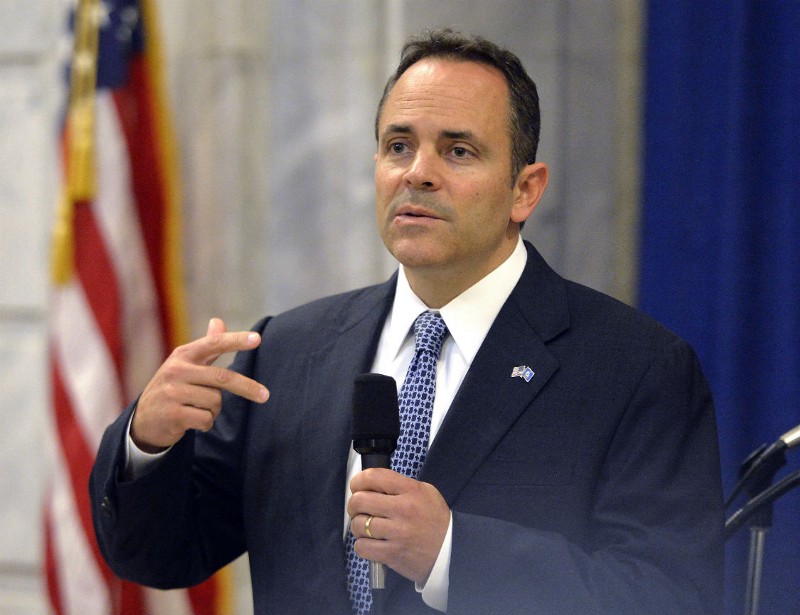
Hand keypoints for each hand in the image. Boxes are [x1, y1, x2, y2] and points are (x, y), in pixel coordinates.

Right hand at [131, 317, 268, 451]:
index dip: (236, 340)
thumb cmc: (173, 387)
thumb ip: (206, 346)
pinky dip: (206, 423)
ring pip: (215, 402)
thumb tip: (218, 320)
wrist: (144, 420)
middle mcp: (176, 370)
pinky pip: (206, 419)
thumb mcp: (185, 364)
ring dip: (214, 411)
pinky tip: (192, 421)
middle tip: (266, 396)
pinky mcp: (172, 414)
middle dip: (247, 388)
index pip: (213, 343)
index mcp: (183, 355)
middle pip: (222, 378)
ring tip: (198, 410)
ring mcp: (172, 392)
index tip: (258, 338)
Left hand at [347, 468, 449, 584]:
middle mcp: (403, 509)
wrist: (449, 550)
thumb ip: (400, 485)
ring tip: (366, 527)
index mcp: (411, 491)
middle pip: (360, 500)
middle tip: (358, 508)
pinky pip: (362, 547)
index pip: (374, 477)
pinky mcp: (392, 554)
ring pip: (358, 524)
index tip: (356, 486)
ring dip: (357, 526)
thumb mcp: (425, 492)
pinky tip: (370, 543)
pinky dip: (362, 545)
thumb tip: (372, 484)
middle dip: (353, 504)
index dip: (358, 480)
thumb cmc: (435, 520)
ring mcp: (397, 533)